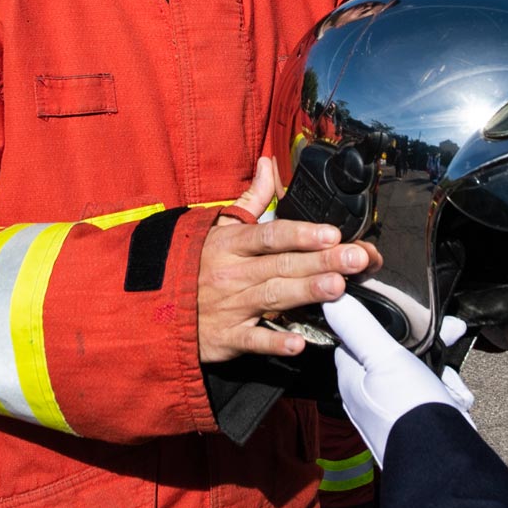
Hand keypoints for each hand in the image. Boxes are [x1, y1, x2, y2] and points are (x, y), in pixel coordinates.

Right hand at [196, 157, 377, 362]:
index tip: (332, 233)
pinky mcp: (225, 338)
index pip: (271, 235)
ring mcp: (229, 306)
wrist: (152, 305)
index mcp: (231, 245)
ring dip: (305, 292)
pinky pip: (251, 339)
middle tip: (356, 258)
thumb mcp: (216, 227)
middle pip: (282, 265)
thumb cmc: (193, 263)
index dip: (302, 233)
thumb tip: (269, 165)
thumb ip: (250, 200)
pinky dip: (273, 342)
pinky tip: (298, 343)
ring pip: (273, 297)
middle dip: (321, 261)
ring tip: (337, 287)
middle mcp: (232, 273)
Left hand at [324, 294, 473, 466]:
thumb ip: (359, 328)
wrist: (443, 463)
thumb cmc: (409, 411)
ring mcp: (394, 411)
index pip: (354, 339)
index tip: (403, 309)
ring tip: (450, 376)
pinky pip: (432, 396)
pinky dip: (447, 393)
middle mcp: (369, 396)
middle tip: (447, 331)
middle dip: (423, 343)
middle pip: (393, 353)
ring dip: (439, 368)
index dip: (379, 321)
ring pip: (418, 373)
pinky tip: (455, 398)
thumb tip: (332, 302)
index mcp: (352, 380)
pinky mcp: (417, 423)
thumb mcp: (384, 358)